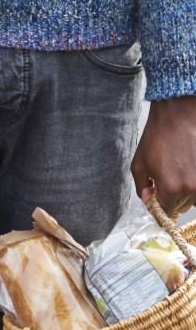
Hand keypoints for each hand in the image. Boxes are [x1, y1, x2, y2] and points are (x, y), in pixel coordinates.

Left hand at [131, 95, 195, 216]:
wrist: (178, 116)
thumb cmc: (157, 137)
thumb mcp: (139, 161)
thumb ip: (141, 186)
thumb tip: (148, 200)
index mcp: (170, 188)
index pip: (166, 213)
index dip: (159, 208)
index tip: (156, 202)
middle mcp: (190, 189)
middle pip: (180, 206)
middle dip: (171, 197)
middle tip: (164, 179)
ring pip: (193, 198)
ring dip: (185, 191)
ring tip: (177, 170)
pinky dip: (194, 183)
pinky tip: (186, 168)